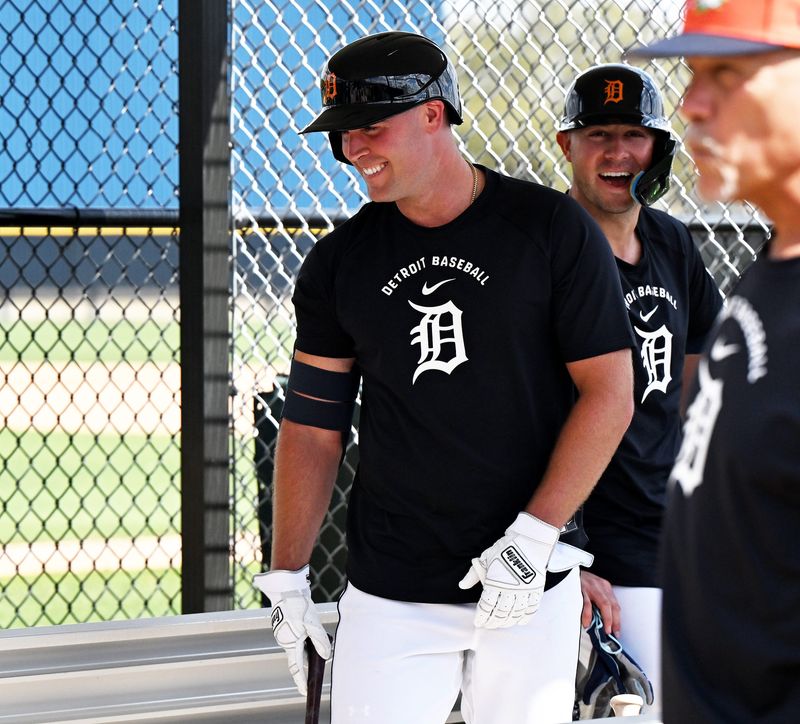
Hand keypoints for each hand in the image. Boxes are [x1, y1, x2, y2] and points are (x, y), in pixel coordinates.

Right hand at [253, 565, 331, 694]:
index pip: (296, 668)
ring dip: (309, 649)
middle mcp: (286, 640)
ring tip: (321, 647)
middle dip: (308, 664)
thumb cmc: (298, 606)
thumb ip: (320, 641)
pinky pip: (299, 638)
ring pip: (300, 646)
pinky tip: (315, 634)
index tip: (304, 692)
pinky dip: (307, 639)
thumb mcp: (312, 624)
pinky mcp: (289, 626)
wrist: (287, 589)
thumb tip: (326, 656)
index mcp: (290, 643)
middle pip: (298, 657)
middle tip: (318, 669)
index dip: (301, 681)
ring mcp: (287, 633)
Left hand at [458, 512, 559, 628]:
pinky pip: (531, 609)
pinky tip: (519, 621)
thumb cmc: (506, 549)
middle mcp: (510, 590)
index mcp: (495, 582)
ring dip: (507, 622)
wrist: (528, 541)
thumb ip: (473, 574)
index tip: (478, 622)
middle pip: (500, 613)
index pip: (486, 607)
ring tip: (501, 624)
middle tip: (488, 624)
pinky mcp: (535, 590)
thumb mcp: (485, 559)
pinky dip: (525, 617)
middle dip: (493, 622)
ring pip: (515, 614)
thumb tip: (462, 585)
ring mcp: (524, 592)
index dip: (482, 617)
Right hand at [580, 570, 620, 635]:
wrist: (565, 569)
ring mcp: (591, 587)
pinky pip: (587, 604)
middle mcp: (600, 586)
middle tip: (611, 633)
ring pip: (604, 604)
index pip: (615, 605)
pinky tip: (587, 623)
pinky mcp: (581, 588)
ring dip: (606, 619)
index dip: (617, 620)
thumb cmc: (579, 582)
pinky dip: (588, 615)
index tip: (616, 632)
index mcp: (604, 586)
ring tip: (604, 630)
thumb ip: (597, 602)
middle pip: (612, 605)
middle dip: (614, 621)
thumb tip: (600, 622)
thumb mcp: (592, 589)